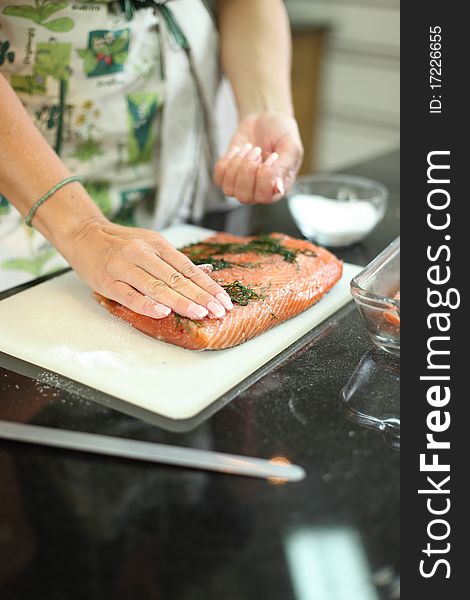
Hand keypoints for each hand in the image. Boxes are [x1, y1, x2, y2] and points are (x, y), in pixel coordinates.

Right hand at [63, 219, 232, 319]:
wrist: (83, 234)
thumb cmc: (121, 243)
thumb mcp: (152, 244)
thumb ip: (176, 261)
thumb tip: (206, 273)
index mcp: (157, 245)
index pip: (188, 269)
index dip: (207, 286)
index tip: (223, 301)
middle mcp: (142, 254)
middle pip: (176, 278)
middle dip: (200, 296)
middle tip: (218, 311)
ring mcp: (124, 267)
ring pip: (156, 286)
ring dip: (180, 301)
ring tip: (199, 314)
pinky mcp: (107, 281)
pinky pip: (129, 295)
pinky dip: (146, 304)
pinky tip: (162, 312)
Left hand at [214, 112, 302, 204]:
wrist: (265, 118)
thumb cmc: (281, 133)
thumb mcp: (290, 147)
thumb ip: (285, 167)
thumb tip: (278, 189)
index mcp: (277, 189)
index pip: (265, 197)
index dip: (264, 176)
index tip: (273, 156)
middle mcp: (259, 192)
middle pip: (244, 197)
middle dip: (247, 169)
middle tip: (257, 151)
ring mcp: (242, 186)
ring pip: (229, 190)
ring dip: (236, 165)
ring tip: (248, 149)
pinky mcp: (228, 176)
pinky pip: (219, 178)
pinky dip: (227, 161)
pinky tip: (238, 151)